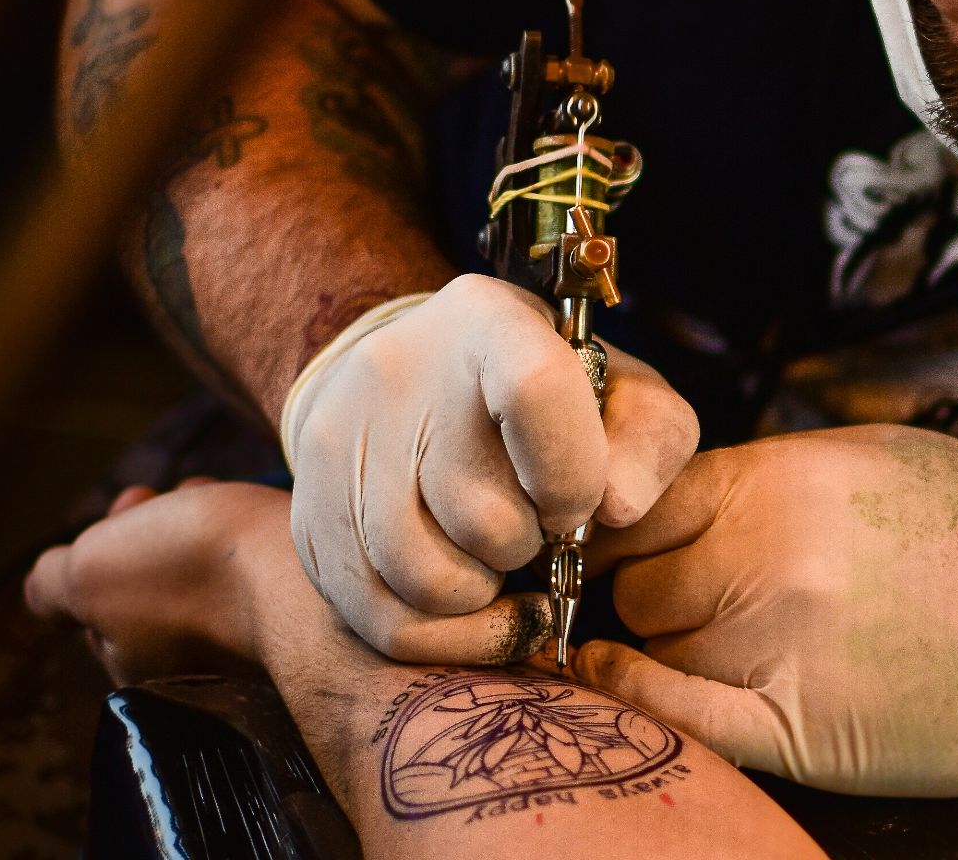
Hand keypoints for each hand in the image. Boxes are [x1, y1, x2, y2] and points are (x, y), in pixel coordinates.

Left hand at [26, 480, 300, 682]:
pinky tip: (255, 518)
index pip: (102, 601)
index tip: (133, 503)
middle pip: (155, 583)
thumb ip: (51, 581)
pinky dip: (248, 538)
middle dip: (156, 531)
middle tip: (173, 498)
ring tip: (215, 498)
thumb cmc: (190, 572)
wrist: (300, 571)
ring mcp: (250, 643)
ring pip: (206, 572)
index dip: (109, 542)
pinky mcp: (297, 618)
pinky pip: (257, 571)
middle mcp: (193, 664)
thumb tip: (44, 586)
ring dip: (201, 527)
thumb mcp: (87, 573)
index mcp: (137, 665)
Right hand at [281, 274, 697, 662]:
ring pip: (428, 579)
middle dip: (531, 542)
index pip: (534, 391)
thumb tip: (616, 506)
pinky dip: (447, 633)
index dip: (572, 474)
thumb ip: (648, 440)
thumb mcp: (622, 394)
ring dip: (485, 589)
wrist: (422, 380)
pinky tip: (472, 598)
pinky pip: (386, 620)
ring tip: (495, 550)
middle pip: (482, 514)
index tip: (578, 501)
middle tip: (534, 520)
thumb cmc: (549, 402)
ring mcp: (339, 444)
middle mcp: (397, 372)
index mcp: (489, 323)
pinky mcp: (309, 514)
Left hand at [573, 425, 957, 796]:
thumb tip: (679, 499)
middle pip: (641, 584)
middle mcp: (769, 559)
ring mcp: (780, 649)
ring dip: (674, 646)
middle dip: (658, 592)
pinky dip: (638, 698)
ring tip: (736, 642)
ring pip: (657, 648)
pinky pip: (675, 717)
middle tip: (706, 599)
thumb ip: (769, 475)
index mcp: (786, 481)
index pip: (643, 501)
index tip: (632, 542)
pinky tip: (619, 682)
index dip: (629, 525)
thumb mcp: (877, 458)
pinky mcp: (800, 733)